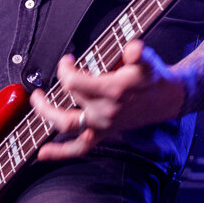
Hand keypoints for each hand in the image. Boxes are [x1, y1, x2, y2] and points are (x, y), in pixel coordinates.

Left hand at [30, 40, 186, 161]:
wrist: (167, 99)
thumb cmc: (153, 77)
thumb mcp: (148, 60)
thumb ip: (138, 53)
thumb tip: (133, 48)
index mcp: (112, 90)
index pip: (74, 81)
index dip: (65, 68)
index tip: (67, 60)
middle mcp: (105, 110)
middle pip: (69, 98)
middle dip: (56, 84)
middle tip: (48, 75)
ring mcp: (103, 124)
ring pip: (67, 124)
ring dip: (47, 114)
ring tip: (36, 101)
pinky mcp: (103, 133)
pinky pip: (79, 148)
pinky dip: (60, 152)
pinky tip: (42, 154)